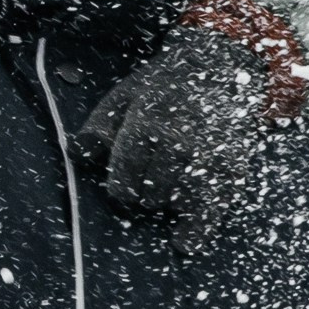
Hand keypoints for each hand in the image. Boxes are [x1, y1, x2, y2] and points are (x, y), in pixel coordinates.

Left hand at [75, 22, 277, 243]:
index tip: (125, 183)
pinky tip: (183, 241)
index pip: (122, 184)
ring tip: (171, 182)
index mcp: (147, 126)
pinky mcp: (232, 169)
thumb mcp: (126, 96)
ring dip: (168, 202)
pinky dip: (195, 230)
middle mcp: (178, 145)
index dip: (121, 188)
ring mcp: (207, 159)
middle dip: (145, 193)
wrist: (223, 66)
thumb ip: (100, 127)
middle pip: (148, 198)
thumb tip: (77, 153)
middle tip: (153, 175)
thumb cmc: (167, 83)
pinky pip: (210, 212)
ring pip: (175, 205)